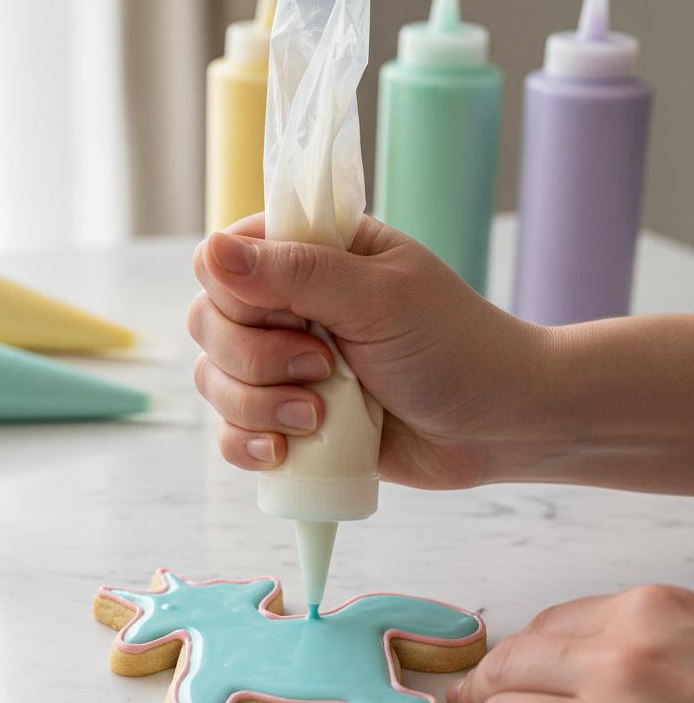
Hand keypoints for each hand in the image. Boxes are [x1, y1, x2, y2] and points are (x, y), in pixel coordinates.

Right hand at [189, 215, 693, 494]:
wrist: (496, 427)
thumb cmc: (453, 348)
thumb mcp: (378, 298)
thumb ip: (294, 273)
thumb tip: (210, 251)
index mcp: (310, 257)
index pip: (221, 260)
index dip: (235, 293)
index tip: (289, 316)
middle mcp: (287, 310)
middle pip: (207, 324)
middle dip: (254, 359)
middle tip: (322, 366)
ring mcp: (283, 369)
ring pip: (213, 382)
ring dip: (258, 407)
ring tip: (319, 415)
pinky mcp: (287, 423)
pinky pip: (229, 434)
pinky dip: (246, 446)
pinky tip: (285, 451)